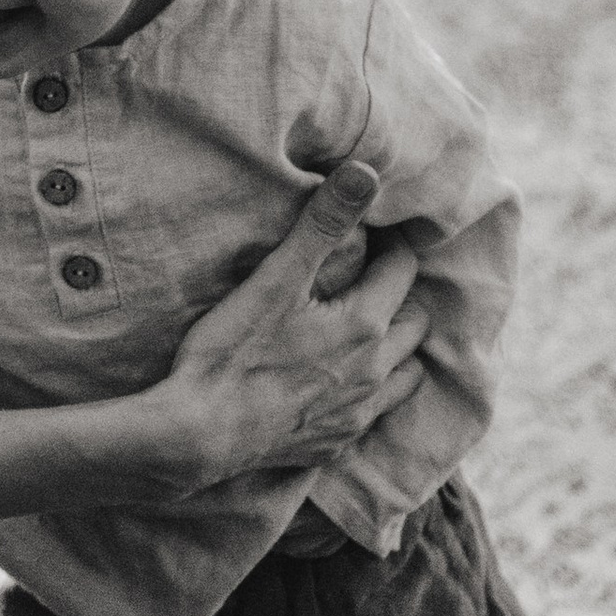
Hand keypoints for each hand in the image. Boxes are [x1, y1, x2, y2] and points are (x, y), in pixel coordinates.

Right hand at [164, 163, 428, 478]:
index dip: (391, 246)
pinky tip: (344, 384)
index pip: (403, 271)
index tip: (371, 235)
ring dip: (397, 349)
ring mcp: (357, 412)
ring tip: (369, 331)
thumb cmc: (232, 351)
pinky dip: (373, 393)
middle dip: (400, 296)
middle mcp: (373, 372)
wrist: (200, 433)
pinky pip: (375, 414)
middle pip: (416, 324)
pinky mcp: (336, 442)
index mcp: (365, 325)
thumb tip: (366, 174)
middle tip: (370, 278)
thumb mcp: (276, 278)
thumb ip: (323, 224)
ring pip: (407, 375)